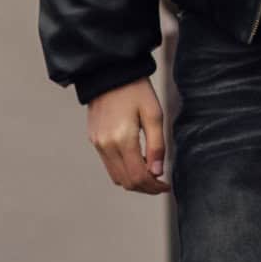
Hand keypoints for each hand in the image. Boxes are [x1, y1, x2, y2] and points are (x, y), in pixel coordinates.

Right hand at [87, 79, 169, 195]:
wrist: (110, 73)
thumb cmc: (136, 91)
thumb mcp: (154, 115)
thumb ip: (157, 145)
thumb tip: (158, 173)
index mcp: (122, 139)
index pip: (138, 177)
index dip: (154, 187)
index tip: (166, 186)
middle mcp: (106, 145)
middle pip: (126, 182)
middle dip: (145, 188)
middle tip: (161, 184)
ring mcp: (97, 143)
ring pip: (115, 176)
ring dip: (133, 181)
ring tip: (150, 174)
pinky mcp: (94, 139)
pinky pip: (108, 164)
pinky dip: (123, 170)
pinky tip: (136, 162)